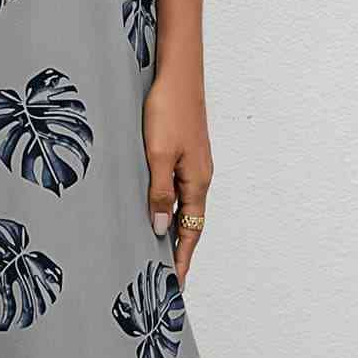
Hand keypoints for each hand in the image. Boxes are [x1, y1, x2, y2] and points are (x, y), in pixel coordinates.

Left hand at [143, 65, 212, 286]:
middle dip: (180, 251)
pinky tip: (157, 210)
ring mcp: (193, 164)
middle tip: (168, 278)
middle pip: (191, 223)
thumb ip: (158, 193)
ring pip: (184, 206)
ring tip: (160, 252)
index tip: (177, 286)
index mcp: (197, 182)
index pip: (191, 232)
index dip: (183, 260)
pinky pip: (178, 189)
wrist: (178, 72)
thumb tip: (159, 229)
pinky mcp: (184, 151)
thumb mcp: (158, 155)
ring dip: (174, 230)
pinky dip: (169, 207)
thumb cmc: (169, 109)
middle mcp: (200, 176)